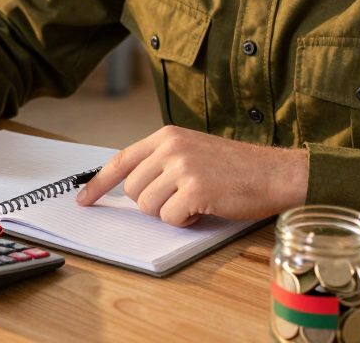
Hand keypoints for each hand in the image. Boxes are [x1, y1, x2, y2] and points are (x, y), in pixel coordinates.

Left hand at [76, 125, 308, 226]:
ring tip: (198, 201)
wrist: (276, 173)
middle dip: (154, 203)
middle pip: (134, 190)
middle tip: (183, 198)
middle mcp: (171, 147)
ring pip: (149, 207)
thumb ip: (162, 162)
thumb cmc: (237, 169)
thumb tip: (131, 188)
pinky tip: (206, 209)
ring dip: (171, 213)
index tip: (83, 200)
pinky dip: (186, 222)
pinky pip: (171, 219)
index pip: (121, 160)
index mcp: (167, 136)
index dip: (98, 183)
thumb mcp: (194, 152)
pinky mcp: (196, 189)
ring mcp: (182, 167)